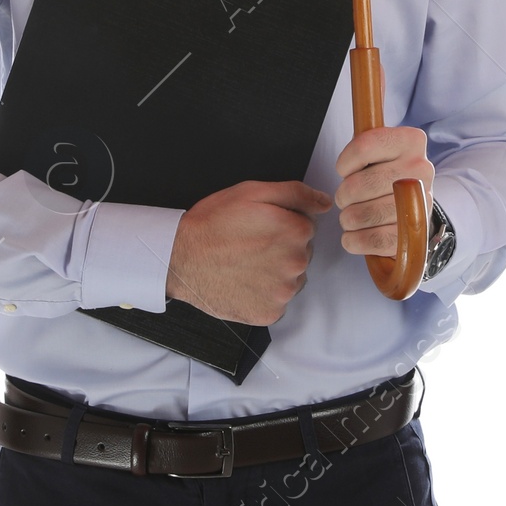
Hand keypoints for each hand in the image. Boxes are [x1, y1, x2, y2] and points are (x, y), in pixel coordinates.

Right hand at [165, 180, 332, 324]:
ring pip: (291, 277)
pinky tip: (244, 281)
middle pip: (301, 251)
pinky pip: (277, 300)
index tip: (259, 225)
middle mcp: (297, 263)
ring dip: (275, 271)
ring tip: (245, 262)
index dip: (282, 222)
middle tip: (250, 243)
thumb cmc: (213, 223)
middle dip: (281, 246)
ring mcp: (283, 292)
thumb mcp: (253, 192)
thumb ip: (296, 193)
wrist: (180, 259)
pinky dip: (264, 293)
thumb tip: (326, 202)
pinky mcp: (269, 313)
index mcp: (297, 231)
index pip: (306, 225)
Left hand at [333, 126, 433, 257]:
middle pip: (361, 184)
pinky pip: (377, 239)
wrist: (415, 202)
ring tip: (349, 217)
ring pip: (366, 213)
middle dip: (343, 195)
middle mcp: (421, 168)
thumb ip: (362, 145)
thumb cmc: (386, 172)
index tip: (344, 170)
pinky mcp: (416, 231)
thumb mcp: (378, 151)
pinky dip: (356, 241)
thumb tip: (345, 155)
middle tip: (344, 199)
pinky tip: (352, 237)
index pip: (364, 147)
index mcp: (410, 141)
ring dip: (348, 219)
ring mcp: (422, 200)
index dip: (345, 163)